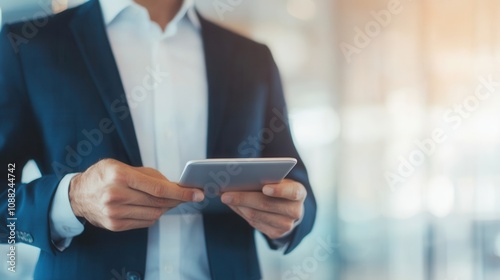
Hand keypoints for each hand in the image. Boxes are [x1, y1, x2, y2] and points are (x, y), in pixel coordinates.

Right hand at [69, 159, 203, 230]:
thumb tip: (175, 185)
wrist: (77, 195)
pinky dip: (154, 214)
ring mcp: (114, 213)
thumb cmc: (103, 175)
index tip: (197, 193)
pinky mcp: (115, 225)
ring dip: (167, 207)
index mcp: (119, 176)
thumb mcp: (123, 166)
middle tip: (190, 195)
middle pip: (158, 202)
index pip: (158, 188)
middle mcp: (115, 196)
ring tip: (171, 199)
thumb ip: (149, 176)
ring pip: (154, 214)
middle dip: (178, 199)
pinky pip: (145, 222)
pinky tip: (155, 207)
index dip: (181, 192)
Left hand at [221, 179, 305, 238]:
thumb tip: (239, 178)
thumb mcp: (279, 180)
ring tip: (225, 198)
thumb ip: (266, 178)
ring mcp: (286, 225)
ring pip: (256, 215)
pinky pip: (253, 223)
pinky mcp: (275, 233)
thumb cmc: (280, 188)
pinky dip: (241, 212)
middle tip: (226, 194)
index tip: (265, 188)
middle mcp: (295, 211)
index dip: (279, 190)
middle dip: (244, 198)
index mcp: (299, 192)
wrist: (289, 209)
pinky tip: (233, 205)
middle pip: (266, 204)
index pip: (292, 192)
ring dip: (238, 206)